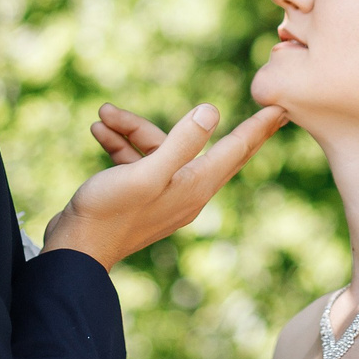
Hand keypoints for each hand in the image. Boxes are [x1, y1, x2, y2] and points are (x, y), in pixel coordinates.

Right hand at [45, 102, 287, 270]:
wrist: (74, 250)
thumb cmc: (109, 211)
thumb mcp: (146, 173)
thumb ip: (180, 142)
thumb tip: (212, 111)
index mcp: (195, 185)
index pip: (237, 150)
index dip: (260, 127)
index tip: (284, 110)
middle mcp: (185, 189)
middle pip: (215, 148)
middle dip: (233, 126)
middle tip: (270, 109)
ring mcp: (163, 192)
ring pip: (161, 147)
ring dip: (132, 128)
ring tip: (104, 115)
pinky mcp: (140, 193)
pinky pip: (140, 159)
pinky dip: (122, 143)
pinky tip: (99, 130)